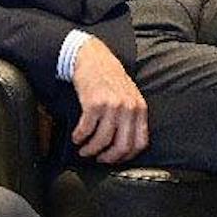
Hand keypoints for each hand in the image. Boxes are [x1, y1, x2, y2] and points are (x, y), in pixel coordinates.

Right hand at [70, 37, 147, 163]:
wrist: (92, 57)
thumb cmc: (108, 76)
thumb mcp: (128, 95)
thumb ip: (131, 115)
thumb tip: (125, 142)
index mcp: (139, 108)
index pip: (140, 143)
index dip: (126, 156)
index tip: (115, 158)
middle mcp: (128, 108)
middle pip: (121, 146)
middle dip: (108, 157)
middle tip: (98, 159)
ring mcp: (111, 106)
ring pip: (102, 140)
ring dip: (90, 149)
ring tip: (84, 149)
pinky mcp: (93, 103)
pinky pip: (86, 129)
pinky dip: (79, 137)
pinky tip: (76, 137)